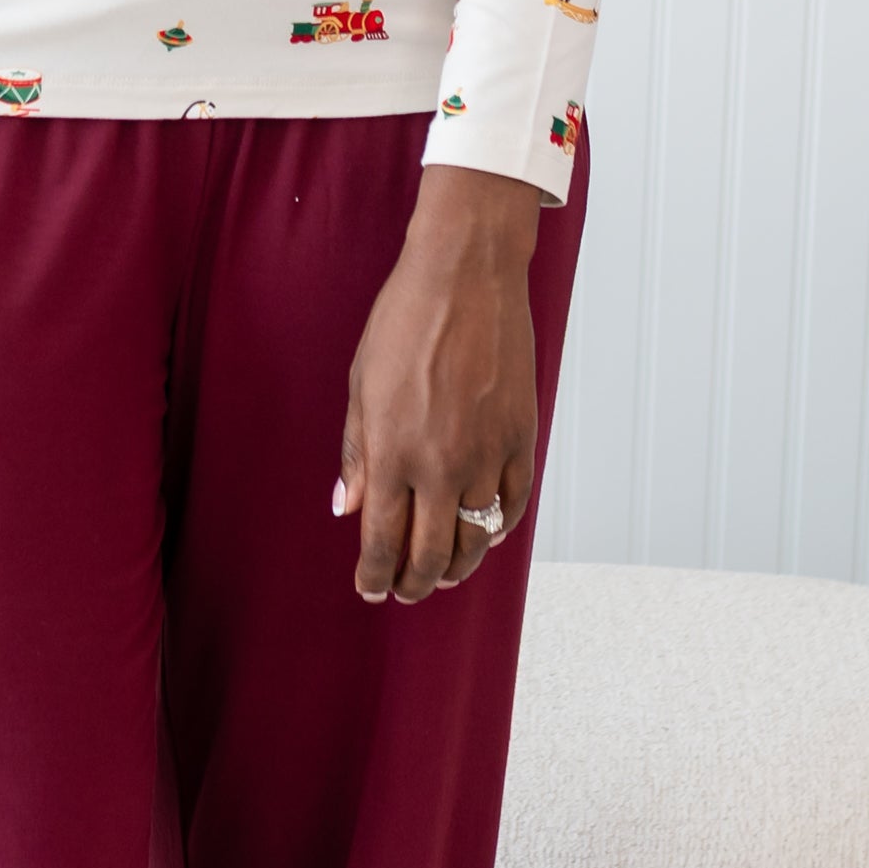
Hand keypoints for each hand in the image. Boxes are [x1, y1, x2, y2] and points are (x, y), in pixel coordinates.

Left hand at [334, 165, 541, 601]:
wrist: (466, 276)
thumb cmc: (404, 321)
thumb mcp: (361, 383)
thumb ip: (357, 451)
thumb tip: (347, 505)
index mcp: (392, 452)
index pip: (382, 540)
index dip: (375, 575)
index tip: (370, 589)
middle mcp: (440, 465)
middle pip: (430, 554)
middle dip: (414, 583)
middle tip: (406, 591)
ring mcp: (486, 455)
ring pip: (476, 540)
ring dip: (458, 566)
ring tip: (443, 573)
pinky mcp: (521, 438)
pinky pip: (513, 504)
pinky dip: (499, 528)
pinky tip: (486, 532)